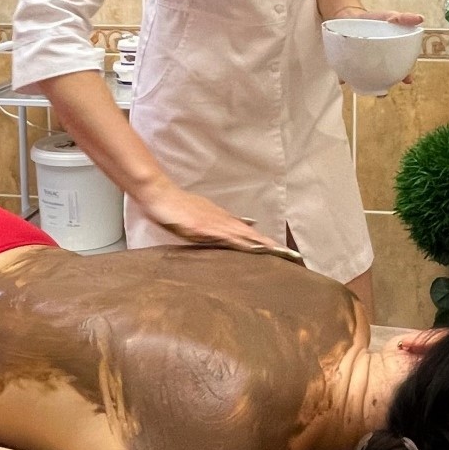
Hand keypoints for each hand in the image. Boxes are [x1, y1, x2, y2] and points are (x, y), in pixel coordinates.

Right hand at [137, 182, 301, 260]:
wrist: (158, 193)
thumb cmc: (173, 206)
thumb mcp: (195, 215)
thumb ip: (212, 223)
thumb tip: (227, 228)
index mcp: (219, 218)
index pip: (246, 231)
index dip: (263, 240)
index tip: (280, 250)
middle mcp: (220, 218)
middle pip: (250, 233)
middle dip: (269, 244)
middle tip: (290, 255)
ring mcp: (212, 222)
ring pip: (242, 234)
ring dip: (260, 244)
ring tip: (278, 253)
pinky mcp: (202, 226)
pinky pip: (225, 236)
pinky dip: (240, 242)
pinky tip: (250, 248)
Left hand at [333, 6, 423, 83]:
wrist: (348, 16)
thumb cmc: (373, 20)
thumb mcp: (388, 17)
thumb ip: (403, 18)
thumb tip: (420, 18)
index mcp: (390, 56)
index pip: (401, 69)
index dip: (405, 76)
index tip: (408, 80)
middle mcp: (376, 64)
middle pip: (383, 79)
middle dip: (383, 87)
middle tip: (383, 93)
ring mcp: (361, 65)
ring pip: (365, 81)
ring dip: (365, 87)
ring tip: (364, 89)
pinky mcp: (345, 64)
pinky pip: (345, 75)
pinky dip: (344, 78)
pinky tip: (344, 80)